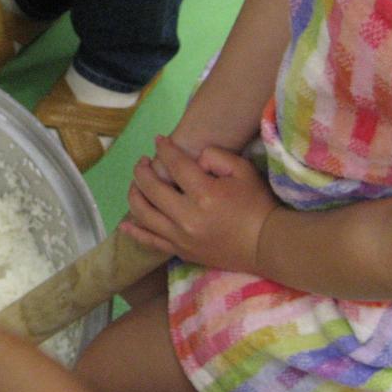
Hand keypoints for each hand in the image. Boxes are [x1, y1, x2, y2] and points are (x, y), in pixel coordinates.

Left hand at [119, 136, 278, 273]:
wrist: (266, 245)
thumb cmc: (257, 205)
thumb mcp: (243, 170)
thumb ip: (216, 157)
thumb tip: (193, 160)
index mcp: (204, 194)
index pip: (174, 165)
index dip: (164, 149)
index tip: (158, 140)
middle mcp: (187, 217)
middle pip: (151, 188)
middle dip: (142, 169)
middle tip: (143, 161)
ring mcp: (180, 237)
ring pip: (143, 214)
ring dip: (135, 194)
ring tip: (137, 183)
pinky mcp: (181, 251)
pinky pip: (150, 241)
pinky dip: (134, 231)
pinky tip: (125, 222)